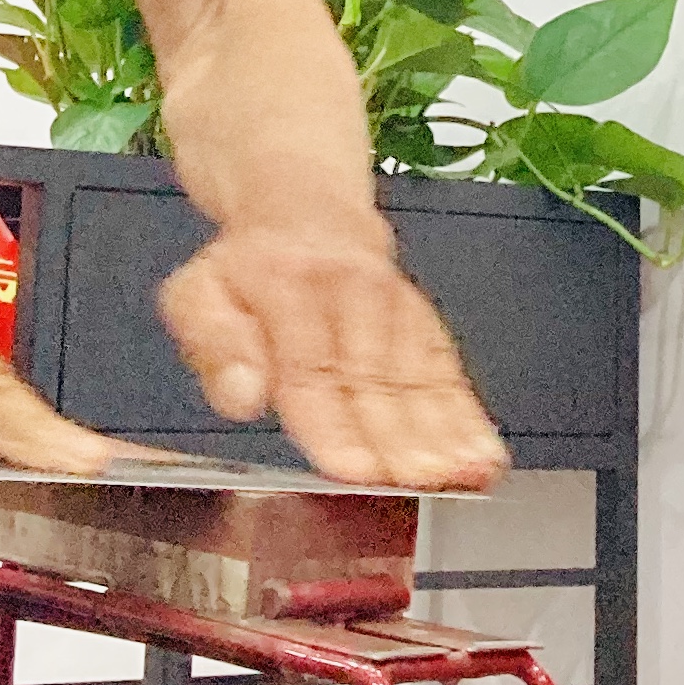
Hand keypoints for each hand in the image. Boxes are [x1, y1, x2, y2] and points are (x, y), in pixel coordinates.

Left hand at [159, 212, 507, 488]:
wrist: (304, 203)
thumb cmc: (246, 267)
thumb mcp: (199, 295)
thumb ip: (215, 347)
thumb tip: (239, 396)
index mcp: (287, 287)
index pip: (312, 367)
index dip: (335, 423)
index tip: (353, 468)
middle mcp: (351, 292)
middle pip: (376, 377)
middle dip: (402, 436)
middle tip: (422, 480)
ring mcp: (392, 303)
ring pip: (419, 374)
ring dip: (447, 429)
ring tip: (465, 475)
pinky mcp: (420, 319)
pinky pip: (446, 367)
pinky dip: (469, 414)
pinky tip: (484, 452)